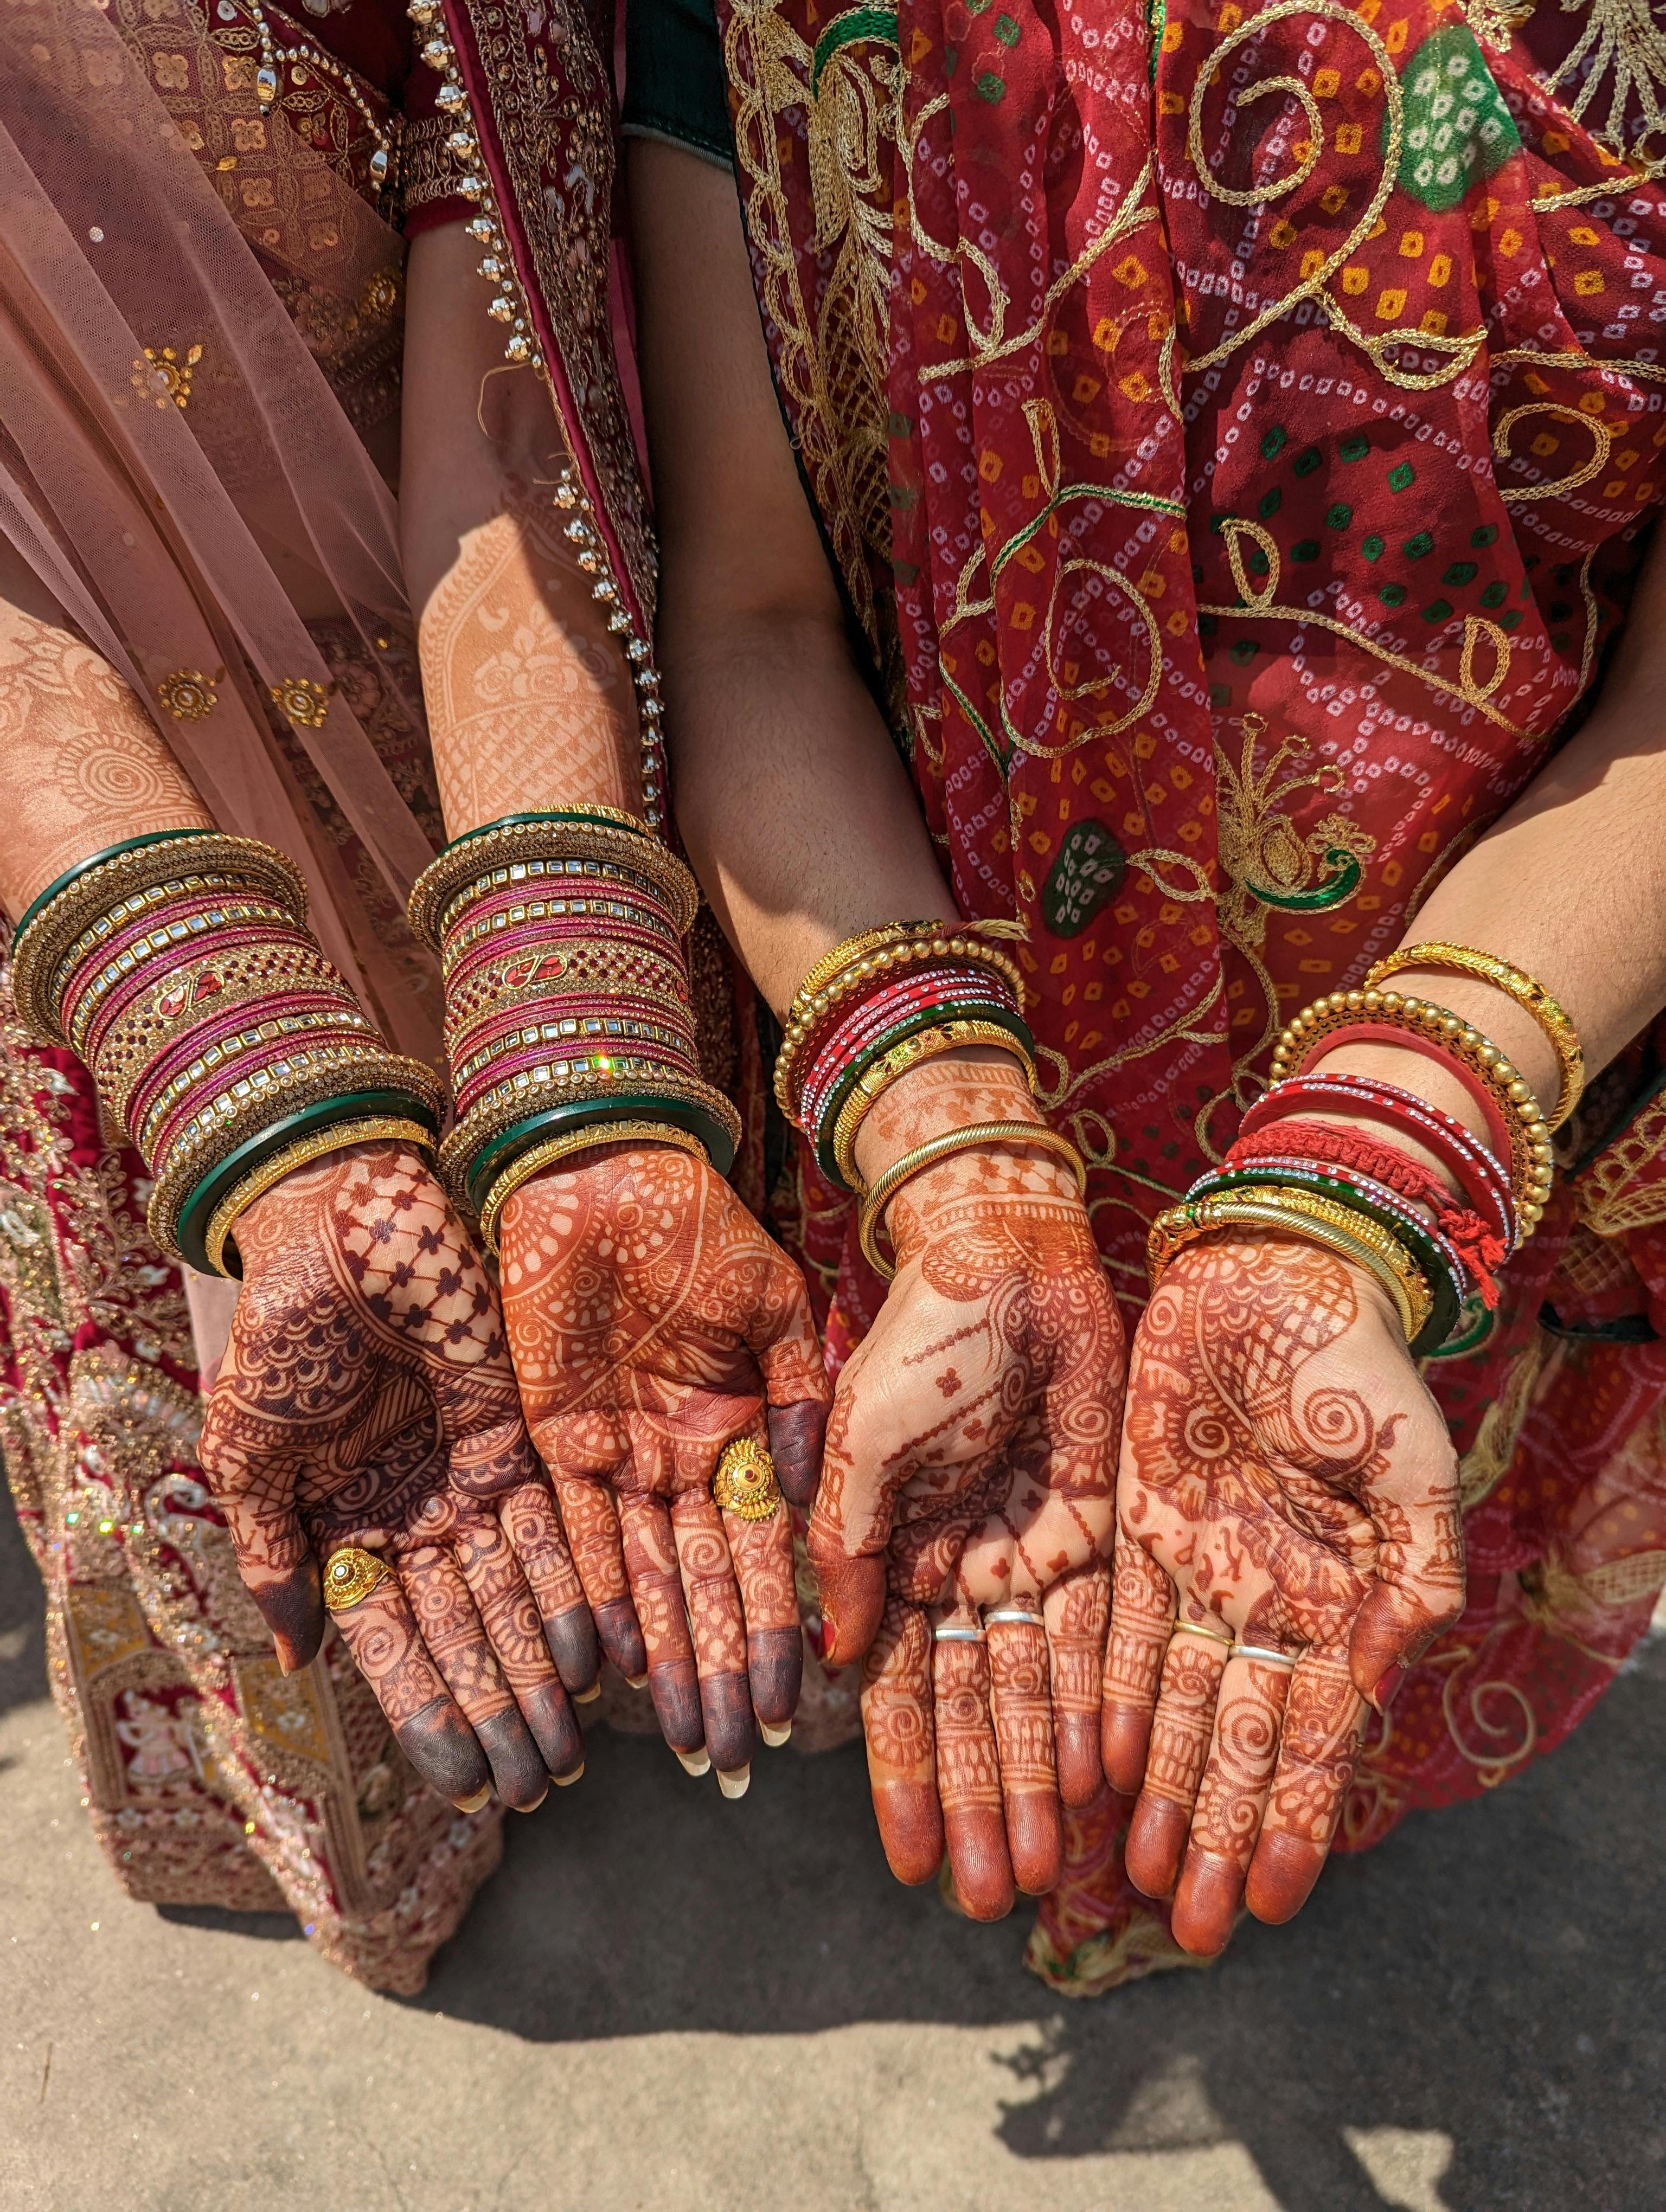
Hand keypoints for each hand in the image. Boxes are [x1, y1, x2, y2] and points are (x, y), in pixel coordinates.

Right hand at [199, 1140, 595, 1811]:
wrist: (344, 1230)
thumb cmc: (282, 1336)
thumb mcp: (248, 1451)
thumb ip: (271, 1552)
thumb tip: (291, 1659)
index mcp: (349, 1528)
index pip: (397, 1647)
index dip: (431, 1718)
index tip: (465, 1791)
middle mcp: (418, 1517)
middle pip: (469, 1635)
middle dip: (503, 1714)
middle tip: (541, 1787)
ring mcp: (470, 1480)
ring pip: (517, 1596)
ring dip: (543, 1672)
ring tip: (574, 1746)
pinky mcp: (520, 1435)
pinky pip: (553, 1526)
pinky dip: (573, 1588)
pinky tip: (595, 1653)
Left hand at [499, 1141, 830, 1787]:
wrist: (604, 1172)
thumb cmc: (700, 1223)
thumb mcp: (774, 1301)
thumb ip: (801, 1392)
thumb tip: (810, 1492)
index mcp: (740, 1433)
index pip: (761, 1553)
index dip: (772, 1630)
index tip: (788, 1704)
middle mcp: (679, 1462)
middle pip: (700, 1587)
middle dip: (716, 1673)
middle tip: (729, 1759)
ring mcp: (616, 1456)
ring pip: (640, 1578)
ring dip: (660, 1659)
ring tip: (680, 1738)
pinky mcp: (551, 1439)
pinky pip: (572, 1534)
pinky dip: (588, 1597)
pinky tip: (607, 1666)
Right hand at [807, 1056, 1124, 1918]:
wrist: (1008, 1256)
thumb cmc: (920, 1336)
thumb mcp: (861, 1438)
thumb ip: (846, 1546)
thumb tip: (825, 1662)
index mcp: (895, 1554)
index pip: (897, 1689)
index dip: (904, 1778)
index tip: (914, 1864)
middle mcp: (962, 1570)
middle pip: (972, 1710)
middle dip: (981, 1805)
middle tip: (996, 1904)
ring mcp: (1030, 1554)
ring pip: (1036, 1691)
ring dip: (1035, 1780)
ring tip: (1046, 1873)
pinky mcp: (1097, 1529)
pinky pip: (1099, 1637)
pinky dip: (1095, 1705)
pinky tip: (1098, 1781)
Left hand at [1104, 1231, 1464, 1953]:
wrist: (1278, 1280)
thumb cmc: (1362, 1370)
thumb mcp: (1414, 1473)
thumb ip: (1412, 1582)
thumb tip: (1383, 1679)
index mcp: (1338, 1602)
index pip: (1309, 1736)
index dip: (1289, 1818)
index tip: (1272, 1904)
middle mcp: (1261, 1603)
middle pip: (1229, 1741)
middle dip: (1212, 1833)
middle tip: (1189, 1927)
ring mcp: (1194, 1570)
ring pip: (1166, 1704)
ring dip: (1153, 1790)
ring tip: (1134, 1876)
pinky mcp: (1132, 1527)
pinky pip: (1116, 1631)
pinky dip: (1106, 1698)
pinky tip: (1095, 1768)